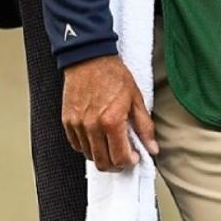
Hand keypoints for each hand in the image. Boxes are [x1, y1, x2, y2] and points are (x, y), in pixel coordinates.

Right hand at [62, 54, 157, 171]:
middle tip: (122, 155)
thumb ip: (145, 126)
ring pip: (89, 156)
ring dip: (101, 155)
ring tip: (109, 143)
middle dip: (116, 164)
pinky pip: (76, 144)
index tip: (134, 156)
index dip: (130, 162)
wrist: (88, 57)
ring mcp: (78, 124)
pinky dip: (86, 146)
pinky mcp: (68, 120)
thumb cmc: (113, 74)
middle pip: (103, 163)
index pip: (121, 158)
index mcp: (112, 121)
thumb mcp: (135, 98)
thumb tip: (152, 148)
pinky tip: (95, 137)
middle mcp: (92, 126)